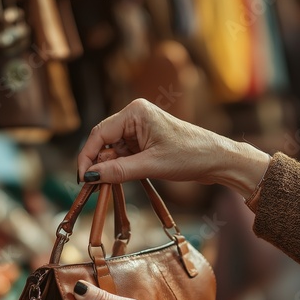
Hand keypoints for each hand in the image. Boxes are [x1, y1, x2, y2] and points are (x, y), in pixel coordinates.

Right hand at [78, 98, 269, 197]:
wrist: (217, 159)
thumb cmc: (190, 156)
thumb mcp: (151, 165)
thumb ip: (118, 171)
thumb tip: (90, 176)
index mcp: (135, 112)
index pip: (99, 134)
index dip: (87, 156)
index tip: (82, 178)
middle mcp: (134, 116)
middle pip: (104, 142)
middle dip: (98, 164)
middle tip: (92, 187)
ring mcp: (140, 129)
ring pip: (113, 150)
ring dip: (109, 168)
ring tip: (107, 186)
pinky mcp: (145, 141)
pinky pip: (124, 154)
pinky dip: (120, 168)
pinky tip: (119, 179)